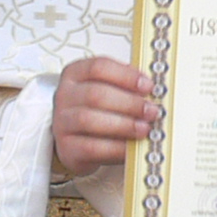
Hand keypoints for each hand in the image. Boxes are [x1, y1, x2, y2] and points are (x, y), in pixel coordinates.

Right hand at [52, 58, 154, 175]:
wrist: (75, 141)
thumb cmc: (96, 112)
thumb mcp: (107, 91)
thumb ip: (126, 87)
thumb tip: (154, 91)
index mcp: (75, 74)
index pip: (98, 68)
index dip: (126, 76)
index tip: (148, 86)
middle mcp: (65, 96)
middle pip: (96, 94)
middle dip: (129, 103)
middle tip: (152, 111)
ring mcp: (62, 122)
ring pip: (90, 120)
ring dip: (123, 125)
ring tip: (144, 128)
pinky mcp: (67, 148)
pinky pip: (91, 147)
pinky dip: (115, 148)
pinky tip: (130, 147)